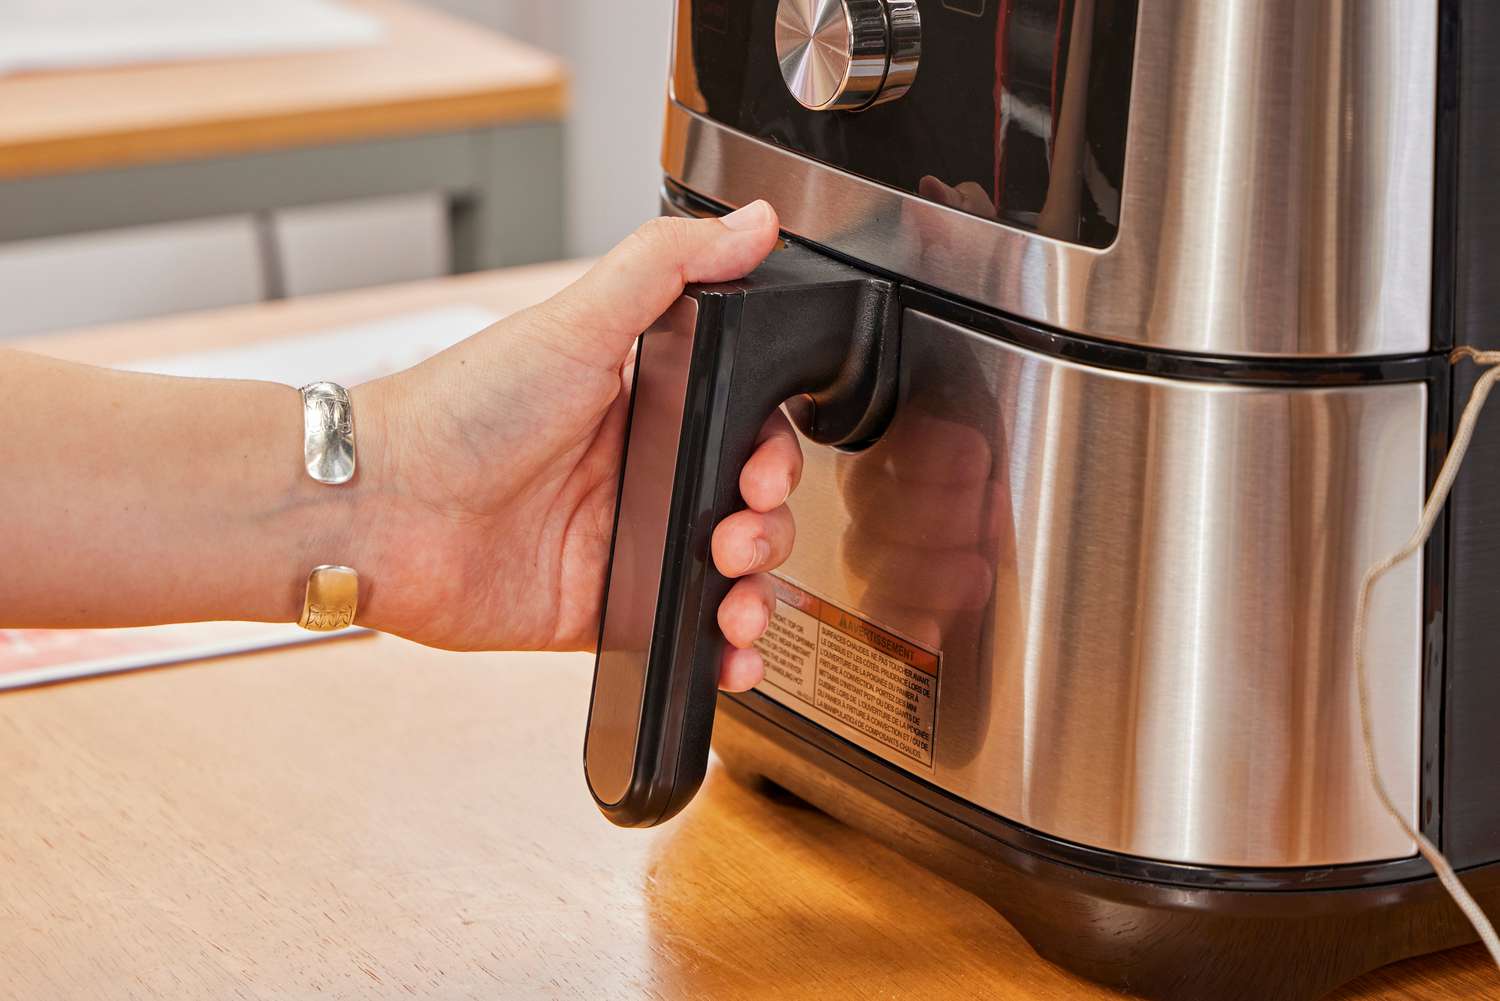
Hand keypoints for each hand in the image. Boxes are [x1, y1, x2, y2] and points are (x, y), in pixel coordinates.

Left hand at [349, 202, 797, 690]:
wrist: (382, 507)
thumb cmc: (461, 408)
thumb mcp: (575, 319)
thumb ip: (669, 264)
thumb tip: (753, 222)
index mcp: (645, 403)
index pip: (743, 425)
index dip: (771, 451)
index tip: (761, 467)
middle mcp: (639, 473)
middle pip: (748, 504)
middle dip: (768, 526)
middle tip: (738, 529)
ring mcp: (623, 544)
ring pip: (729, 576)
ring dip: (757, 592)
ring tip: (735, 598)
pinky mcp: (603, 610)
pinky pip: (683, 637)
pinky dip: (722, 655)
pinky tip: (733, 653)